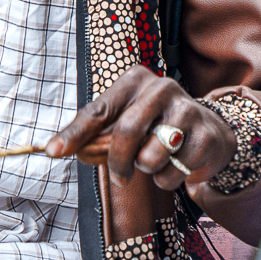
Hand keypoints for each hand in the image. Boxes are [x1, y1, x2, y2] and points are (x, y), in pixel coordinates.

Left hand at [45, 65, 236, 190]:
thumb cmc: (154, 126)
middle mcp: (161, 87)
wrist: (208, 132)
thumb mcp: (123, 121)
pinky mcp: (206, 136)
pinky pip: (175, 172)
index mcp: (134, 80)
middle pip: (126, 131)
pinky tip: (176, 165)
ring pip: (151, 156)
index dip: (74, 134)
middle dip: (117, 162)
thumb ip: (92, 135)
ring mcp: (188, 110)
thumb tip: (56, 149)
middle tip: (118, 178)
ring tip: (154, 160)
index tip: (53, 151)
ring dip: (147, 169)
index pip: (97, 110)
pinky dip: (168, 179)